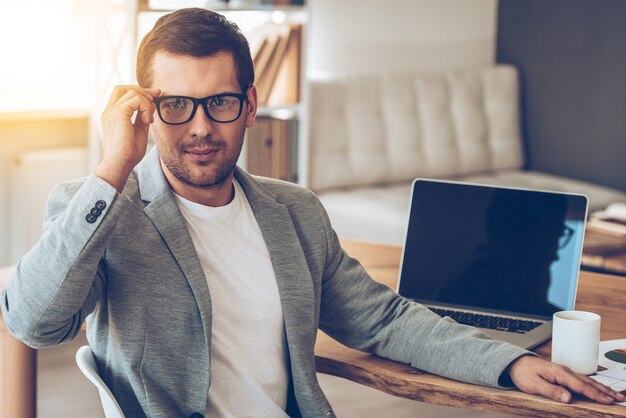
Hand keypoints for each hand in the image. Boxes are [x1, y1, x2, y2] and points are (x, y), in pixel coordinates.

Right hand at [96, 85, 160, 191]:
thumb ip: (143, 116)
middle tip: (155, 100)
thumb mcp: (139, 130)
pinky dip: (145, 108)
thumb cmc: (128, 152)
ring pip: (132, 92)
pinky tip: (147, 121)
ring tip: (149, 119)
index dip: (140, 92)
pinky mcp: (118, 113)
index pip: (122, 93)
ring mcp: (112, 111)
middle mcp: (109, 110)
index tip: (155, 95)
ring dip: (146, 103)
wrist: (120, 163)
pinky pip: (136, 100)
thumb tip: (151, 104)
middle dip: (142, 91)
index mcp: (112, 114)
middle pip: (124, 87)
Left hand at [507, 355, 624, 403]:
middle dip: (604, 391)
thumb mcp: (533, 384)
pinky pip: (581, 379)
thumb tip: (568, 398)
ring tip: (614, 394)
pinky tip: (598, 388)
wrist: (515, 362)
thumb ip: (551, 391)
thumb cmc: (523, 373)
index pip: (580, 385)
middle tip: (619, 398)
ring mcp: (564, 371)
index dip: (595, 394)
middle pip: (588, 382)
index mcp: (559, 373)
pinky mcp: (563, 374)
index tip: (607, 400)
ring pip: (587, 380)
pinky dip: (592, 384)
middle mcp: (564, 370)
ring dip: (601, 387)